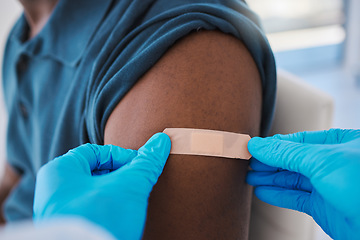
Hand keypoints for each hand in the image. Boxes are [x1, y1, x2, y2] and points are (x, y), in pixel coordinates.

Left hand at [33, 133, 170, 239]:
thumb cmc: (100, 218)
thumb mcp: (129, 185)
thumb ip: (146, 162)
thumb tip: (162, 140)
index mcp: (60, 171)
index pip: (95, 151)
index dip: (122, 156)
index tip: (140, 166)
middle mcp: (55, 190)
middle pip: (95, 172)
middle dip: (120, 175)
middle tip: (137, 183)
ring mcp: (62, 211)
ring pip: (95, 192)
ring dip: (117, 193)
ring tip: (132, 201)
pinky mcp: (72, 227)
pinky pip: (92, 210)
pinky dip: (109, 208)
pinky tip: (122, 215)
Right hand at [246, 129, 359, 239]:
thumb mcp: (322, 161)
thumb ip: (287, 153)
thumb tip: (259, 145)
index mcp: (340, 143)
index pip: (298, 140)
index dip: (273, 144)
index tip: (253, 147)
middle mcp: (333, 163)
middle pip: (293, 159)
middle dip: (269, 162)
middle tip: (246, 163)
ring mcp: (328, 186)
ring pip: (292, 179)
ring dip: (269, 178)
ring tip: (249, 177)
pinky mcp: (324, 207)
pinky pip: (295, 198)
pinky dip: (278, 195)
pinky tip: (263, 192)